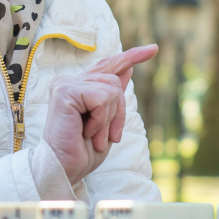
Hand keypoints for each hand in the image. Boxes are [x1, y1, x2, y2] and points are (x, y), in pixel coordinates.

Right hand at [43, 44, 157, 184]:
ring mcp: (65, 84)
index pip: (108, 66)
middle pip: (114, 82)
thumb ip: (113, 95)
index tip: (153, 49)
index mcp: (79, 87)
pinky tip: (86, 132)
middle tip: (108, 137)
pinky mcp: (64, 91)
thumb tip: (128, 67)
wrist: (65, 169)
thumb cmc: (83, 150)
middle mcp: (69, 81)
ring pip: (110, 90)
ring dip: (109, 119)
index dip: (131, 56)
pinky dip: (101, 120)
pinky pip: (101, 99)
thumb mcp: (107, 121)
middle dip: (118, 112)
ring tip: (94, 136)